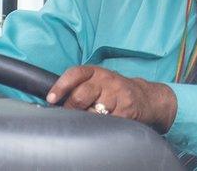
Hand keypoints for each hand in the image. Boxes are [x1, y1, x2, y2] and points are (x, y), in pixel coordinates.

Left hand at [46, 66, 177, 132]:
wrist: (145, 97)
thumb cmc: (114, 91)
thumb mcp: (98, 81)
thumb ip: (78, 85)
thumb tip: (54, 100)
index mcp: (97, 72)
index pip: (75, 74)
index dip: (61, 86)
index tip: (51, 98)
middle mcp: (107, 80)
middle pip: (81, 94)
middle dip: (71, 108)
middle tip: (71, 114)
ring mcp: (118, 94)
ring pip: (93, 110)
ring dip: (88, 117)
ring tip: (92, 117)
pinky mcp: (127, 109)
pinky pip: (107, 121)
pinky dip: (102, 124)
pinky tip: (105, 122)